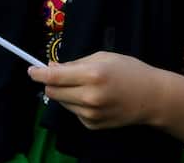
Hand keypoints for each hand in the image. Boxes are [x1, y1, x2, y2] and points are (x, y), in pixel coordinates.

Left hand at [28, 52, 163, 129]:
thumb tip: (51, 68)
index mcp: (93, 75)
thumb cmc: (130, 71)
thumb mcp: (105, 57)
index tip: (31, 70)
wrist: (152, 97)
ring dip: (66, 94)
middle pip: (53, 92)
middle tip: (62, 76)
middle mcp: (89, 96)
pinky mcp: (91, 125)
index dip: (38, 74)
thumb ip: (76, 63)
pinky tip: (95, 99)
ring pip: (62, 103)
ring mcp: (89, 114)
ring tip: (86, 87)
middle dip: (52, 83)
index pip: (54, 77)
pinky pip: (74, 112)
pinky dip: (78, 104)